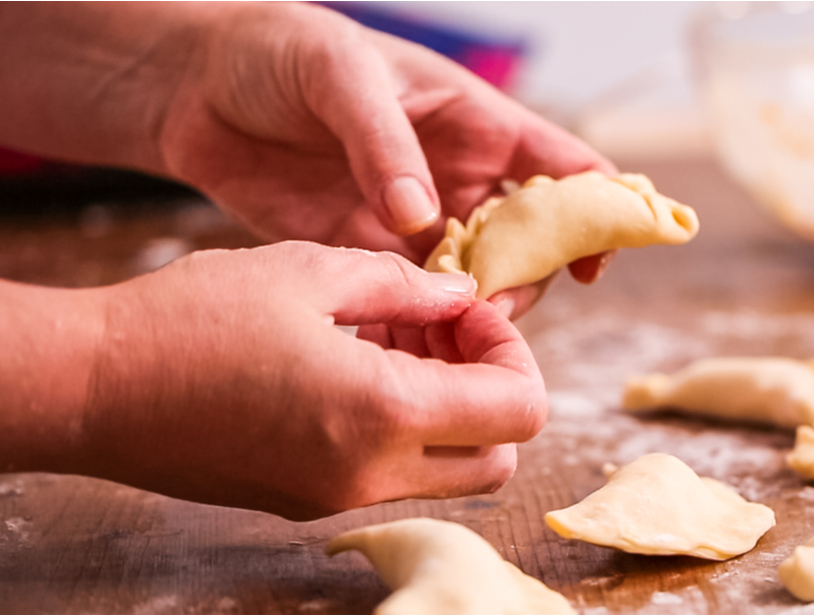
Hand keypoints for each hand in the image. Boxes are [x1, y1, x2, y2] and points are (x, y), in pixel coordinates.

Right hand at [70, 242, 546, 518]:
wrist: (90, 388)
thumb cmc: (191, 318)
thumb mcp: (309, 270)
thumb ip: (405, 283)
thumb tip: (463, 295)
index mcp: (385, 415)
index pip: (522, 410)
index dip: (512, 351)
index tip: (464, 311)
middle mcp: (371, 475)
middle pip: (498, 459)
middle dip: (493, 391)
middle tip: (445, 332)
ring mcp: (336, 500)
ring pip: (447, 473)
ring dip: (448, 411)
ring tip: (394, 340)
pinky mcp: (305, 504)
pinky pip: (389, 476)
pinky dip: (399, 429)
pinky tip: (353, 367)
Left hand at [156, 2, 615, 315]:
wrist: (198, 88)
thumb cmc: (282, 53)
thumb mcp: (340, 77)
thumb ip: (383, 145)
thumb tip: (422, 218)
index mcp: (476, 124)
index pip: (564, 169)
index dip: (598, 212)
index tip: (598, 261)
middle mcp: (459, 179)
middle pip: (530, 244)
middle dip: (527, 281)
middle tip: (491, 311)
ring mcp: (417, 222)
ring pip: (478, 282)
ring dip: (475, 313)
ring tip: (450, 339)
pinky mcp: (369, 255)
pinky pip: (415, 300)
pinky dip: (421, 326)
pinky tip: (410, 345)